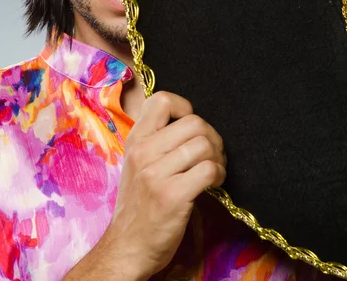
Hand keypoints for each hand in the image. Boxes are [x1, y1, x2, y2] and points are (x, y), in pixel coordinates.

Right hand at [106, 91, 225, 279]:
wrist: (127, 247)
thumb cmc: (139, 204)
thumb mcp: (137, 164)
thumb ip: (156, 140)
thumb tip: (191, 121)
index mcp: (135, 140)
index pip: (161, 99)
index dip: (184, 107)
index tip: (191, 128)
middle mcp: (143, 152)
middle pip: (194, 122)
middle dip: (212, 137)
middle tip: (213, 154)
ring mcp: (156, 174)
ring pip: (204, 145)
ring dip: (219, 157)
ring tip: (214, 170)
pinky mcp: (172, 196)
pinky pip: (208, 169)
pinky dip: (219, 174)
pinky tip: (214, 183)